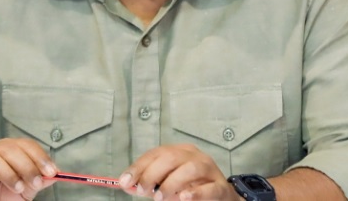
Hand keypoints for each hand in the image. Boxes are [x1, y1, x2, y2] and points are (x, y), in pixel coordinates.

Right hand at [0, 138, 57, 199]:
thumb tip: (55, 175)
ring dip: (8, 171)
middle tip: (36, 183)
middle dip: (28, 165)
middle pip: (11, 148)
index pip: (26, 145)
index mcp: (10, 152)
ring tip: (17, 186)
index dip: (40, 157)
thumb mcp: (22, 191)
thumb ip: (37, 182)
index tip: (52, 171)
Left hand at [118, 144, 239, 200]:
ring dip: (171, 183)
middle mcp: (195, 156)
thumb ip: (150, 183)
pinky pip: (209, 188)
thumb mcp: (169, 183)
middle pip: (171, 157)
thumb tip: (126, 184)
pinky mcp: (220, 187)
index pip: (156, 153)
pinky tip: (184, 197)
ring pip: (190, 169)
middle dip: (152, 174)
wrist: (222, 197)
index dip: (139, 166)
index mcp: (181, 152)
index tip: (125, 180)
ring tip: (159, 197)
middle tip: (142, 191)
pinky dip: (195, 193)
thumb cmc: (192, 188)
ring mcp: (210, 170)